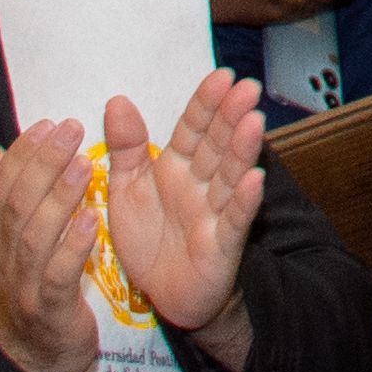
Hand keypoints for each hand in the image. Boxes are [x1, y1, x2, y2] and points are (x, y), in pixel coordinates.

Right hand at [0, 116, 106, 371]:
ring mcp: (23, 286)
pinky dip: (73, 246)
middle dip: (42, 164)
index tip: (46, 124)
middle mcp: (3, 260)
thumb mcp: (8, 247)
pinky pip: (59, 275)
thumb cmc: (27, 295)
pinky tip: (93, 221)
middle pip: (17, 206)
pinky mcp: (48, 310)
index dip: (21, 156)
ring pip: (36, 237)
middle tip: (68, 129)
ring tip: (84, 164)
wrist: (29, 364)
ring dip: (60, 197)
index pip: (1, 190)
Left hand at [95, 77, 269, 366]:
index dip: (206, 104)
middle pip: (217, 146)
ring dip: (243, 150)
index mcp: (177, 166)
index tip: (221, 75)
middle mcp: (201, 184)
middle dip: (231, 117)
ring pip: (230, 176)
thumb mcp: (127, 189)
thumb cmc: (149, 237)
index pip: (193, 129)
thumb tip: (116, 100)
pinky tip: (254, 180)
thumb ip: (125, 147)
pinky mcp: (222, 244)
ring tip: (254, 122)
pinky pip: (234, 220)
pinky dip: (245, 201)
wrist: (163, 295)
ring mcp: (215, 212)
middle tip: (247, 88)